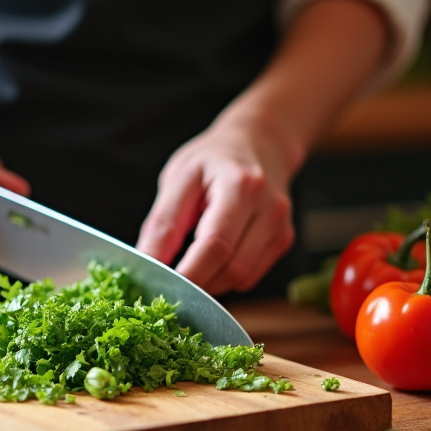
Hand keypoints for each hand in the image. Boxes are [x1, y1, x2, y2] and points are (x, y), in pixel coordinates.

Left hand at [136, 113, 296, 295]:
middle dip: (196, 283)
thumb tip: (148, 263)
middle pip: (232, 267)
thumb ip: (163, 222)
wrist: (259, 143)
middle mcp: (269, 207)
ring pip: (242, 278)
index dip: (187, 273)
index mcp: (241, 186)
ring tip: (187, 268)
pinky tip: (210, 262)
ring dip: (210, 284)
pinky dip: (225, 278)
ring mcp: (280, 226)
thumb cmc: (212, 159)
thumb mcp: (179, 178)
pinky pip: (250, 276)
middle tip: (167, 284)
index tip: (159, 287)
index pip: (214, 244)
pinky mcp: (283, 240)